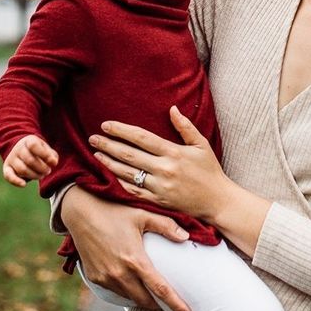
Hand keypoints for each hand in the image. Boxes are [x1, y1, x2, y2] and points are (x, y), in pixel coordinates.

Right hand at [3, 135, 58, 186]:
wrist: (24, 150)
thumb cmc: (39, 152)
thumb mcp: (47, 150)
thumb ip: (52, 156)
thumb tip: (53, 163)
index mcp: (29, 141)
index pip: (34, 146)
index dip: (45, 155)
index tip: (54, 163)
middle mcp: (18, 148)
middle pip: (30, 160)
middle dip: (42, 168)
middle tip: (48, 171)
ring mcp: (11, 158)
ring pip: (22, 169)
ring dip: (34, 175)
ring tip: (41, 175)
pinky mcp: (7, 168)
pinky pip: (8, 176)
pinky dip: (16, 181)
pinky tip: (24, 184)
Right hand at [60, 188, 192, 310]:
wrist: (81, 212)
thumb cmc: (115, 211)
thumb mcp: (143, 214)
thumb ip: (167, 226)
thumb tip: (186, 238)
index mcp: (135, 260)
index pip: (161, 290)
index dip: (176, 305)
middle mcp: (120, 274)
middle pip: (146, 301)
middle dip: (160, 305)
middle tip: (171, 302)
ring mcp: (105, 278)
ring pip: (130, 298)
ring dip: (143, 299)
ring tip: (153, 293)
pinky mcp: (95, 278)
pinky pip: (116, 292)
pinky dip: (127, 291)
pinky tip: (133, 283)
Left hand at [90, 106, 232, 220]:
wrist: (217, 201)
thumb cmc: (210, 171)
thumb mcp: (201, 145)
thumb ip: (185, 127)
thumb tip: (172, 109)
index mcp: (174, 153)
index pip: (142, 138)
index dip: (122, 130)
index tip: (106, 125)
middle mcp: (164, 169)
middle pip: (129, 155)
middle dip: (108, 145)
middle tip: (93, 138)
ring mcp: (159, 187)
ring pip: (127, 173)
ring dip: (109, 163)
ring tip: (96, 154)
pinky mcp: (157, 201)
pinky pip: (133, 191)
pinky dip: (119, 182)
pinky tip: (109, 174)